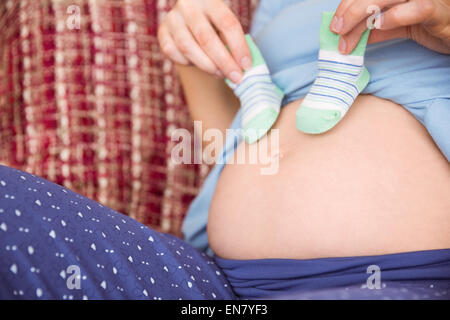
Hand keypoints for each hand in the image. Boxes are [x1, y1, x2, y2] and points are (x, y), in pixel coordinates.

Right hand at [157, 0, 251, 82]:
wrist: (191, 16)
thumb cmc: (215, 22)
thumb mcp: (225, 23)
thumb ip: (233, 40)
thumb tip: (245, 66)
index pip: (227, 23)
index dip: (239, 46)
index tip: (247, 65)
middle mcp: (188, 6)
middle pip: (207, 38)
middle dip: (224, 62)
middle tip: (236, 77)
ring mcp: (172, 18)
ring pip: (188, 48)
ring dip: (207, 66)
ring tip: (221, 74)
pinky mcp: (162, 32)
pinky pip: (174, 53)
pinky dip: (188, 63)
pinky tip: (200, 64)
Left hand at [330, 0, 449, 54]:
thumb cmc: (432, 25)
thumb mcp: (399, 25)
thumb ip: (376, 28)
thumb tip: (349, 35)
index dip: (348, 4)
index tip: (334, 24)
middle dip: (350, 9)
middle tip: (336, 30)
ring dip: (362, 13)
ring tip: (346, 34)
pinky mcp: (437, 10)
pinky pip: (416, 9)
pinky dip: (394, 17)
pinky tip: (378, 25)